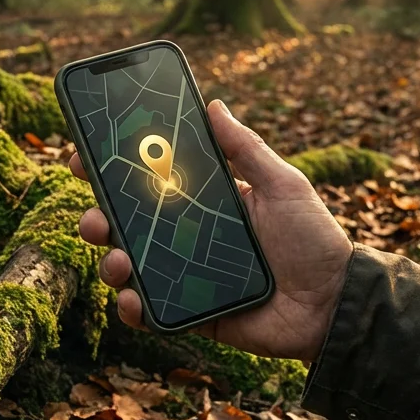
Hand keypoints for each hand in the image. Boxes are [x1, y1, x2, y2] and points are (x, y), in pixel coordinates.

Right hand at [72, 99, 352, 364]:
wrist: (335, 303)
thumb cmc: (314, 239)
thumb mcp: (282, 184)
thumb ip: (246, 148)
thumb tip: (213, 104)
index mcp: (203, 202)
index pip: (147, 183)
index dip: (111, 171)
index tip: (84, 158)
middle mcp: (185, 238)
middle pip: (125, 225)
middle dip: (98, 218)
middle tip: (95, 217)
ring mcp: (184, 278)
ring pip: (128, 268)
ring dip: (110, 263)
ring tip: (119, 260)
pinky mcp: (190, 315)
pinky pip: (149, 312)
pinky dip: (132, 308)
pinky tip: (132, 299)